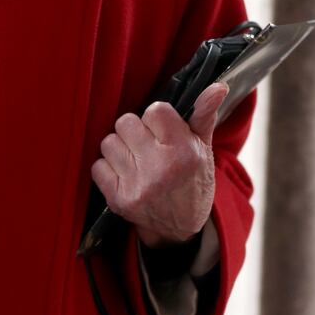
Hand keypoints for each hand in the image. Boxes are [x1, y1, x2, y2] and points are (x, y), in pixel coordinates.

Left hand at [91, 83, 227, 248]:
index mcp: (183, 152)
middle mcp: (159, 168)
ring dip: (120, 148)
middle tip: (147, 145)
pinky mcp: (118, 200)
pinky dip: (108, 168)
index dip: (157, 118)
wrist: (180, 228)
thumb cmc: (192, 181)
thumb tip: (217, 86)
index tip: (163, 130)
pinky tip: (125, 175)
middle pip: (126, 122)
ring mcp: (137, 186)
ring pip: (108, 142)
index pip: (155, 110)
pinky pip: (97, 166)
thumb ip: (204, 115)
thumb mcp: (203, 149)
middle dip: (135, 130)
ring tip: (136, 159)